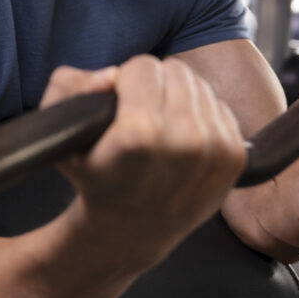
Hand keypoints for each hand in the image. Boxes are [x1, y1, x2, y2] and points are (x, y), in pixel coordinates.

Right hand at [39, 56, 245, 268]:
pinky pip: (219, 104)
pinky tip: (182, 141)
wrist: (132, 230)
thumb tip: (109, 76)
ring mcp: (214, 149)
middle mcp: (184, 141)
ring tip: (161, 130)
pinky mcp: (236, 155)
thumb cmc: (96, 178)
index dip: (126, 82)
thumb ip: (68, 88)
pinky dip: (200, 115)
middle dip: (155, 86)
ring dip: (178, 98)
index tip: (120, 106)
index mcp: (139, 134)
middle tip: (140, 116)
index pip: (143, 66)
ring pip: (199, 84)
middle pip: (175, 70)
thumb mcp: (62, 136)